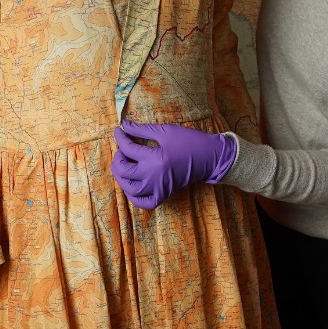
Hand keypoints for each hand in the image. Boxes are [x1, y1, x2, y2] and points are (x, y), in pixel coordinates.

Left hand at [111, 121, 236, 208]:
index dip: (120, 137)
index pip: (128, 149)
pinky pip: (144, 203)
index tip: (119, 131)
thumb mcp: (165, 132)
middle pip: (125, 171)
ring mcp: (158, 188)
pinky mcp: (164, 194)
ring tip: (123, 166)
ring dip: (121, 178)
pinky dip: (134, 197)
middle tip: (121, 149)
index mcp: (154, 159)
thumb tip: (125, 125)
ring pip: (130, 189)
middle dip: (118, 159)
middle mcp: (154, 176)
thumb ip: (142, 130)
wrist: (209, 157)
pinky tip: (132, 185)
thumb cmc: (189, 141)